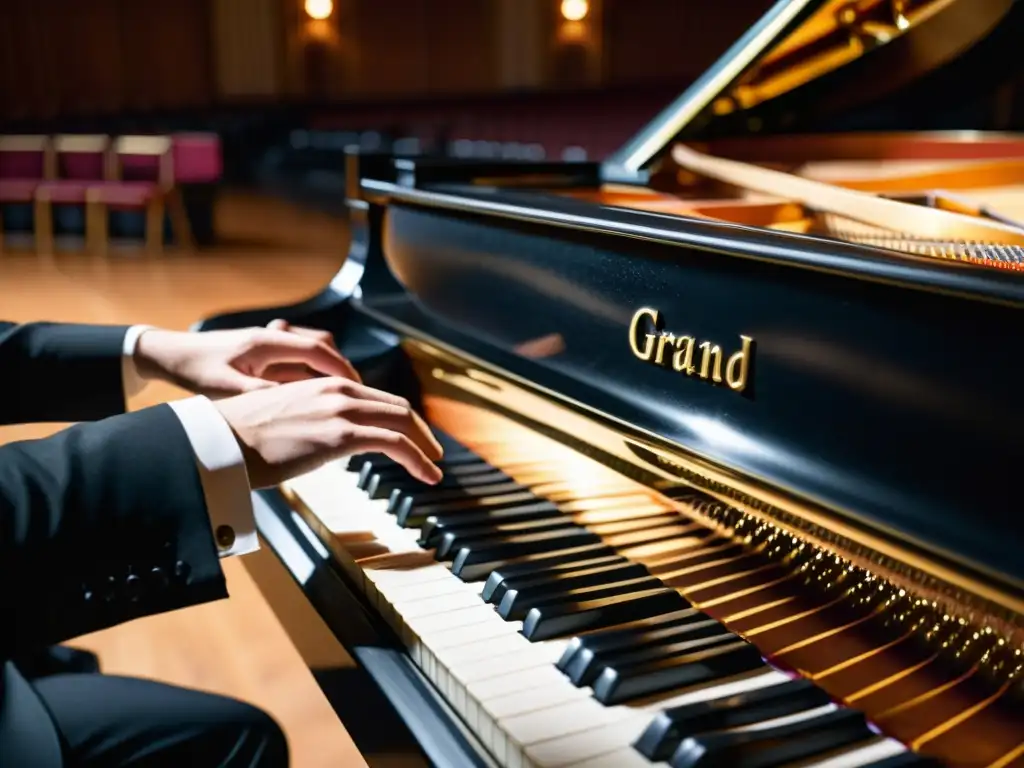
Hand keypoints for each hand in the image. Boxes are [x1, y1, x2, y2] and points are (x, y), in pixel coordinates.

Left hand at [135, 319, 359, 397]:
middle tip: (356, 396)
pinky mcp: (267, 350)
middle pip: (323, 346)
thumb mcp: (227, 389)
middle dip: (342, 370)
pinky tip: (310, 392)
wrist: (171, 354)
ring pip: (314, 349)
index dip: (342, 369)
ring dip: (328, 369)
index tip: (360, 389)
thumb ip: (263, 395)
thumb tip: (297, 404)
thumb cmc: (195, 369)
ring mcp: (271, 341)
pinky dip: (312, 370)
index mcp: (267, 342)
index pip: (318, 350)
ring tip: (337, 396)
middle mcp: (274, 336)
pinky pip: (300, 356)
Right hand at [213, 377, 443, 487]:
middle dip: (420, 430)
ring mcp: (340, 410)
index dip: (400, 417)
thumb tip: (321, 443)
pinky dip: (418, 459)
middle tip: (432, 451)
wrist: (218, 442)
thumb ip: (309, 423)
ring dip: (425, 446)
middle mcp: (337, 390)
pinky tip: (428, 475)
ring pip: (402, 421)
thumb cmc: (241, 438)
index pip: (375, 397)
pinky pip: (395, 443)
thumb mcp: (283, 420)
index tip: (411, 436)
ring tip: (434, 467)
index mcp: (323, 385)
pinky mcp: (340, 434)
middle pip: (396, 406)